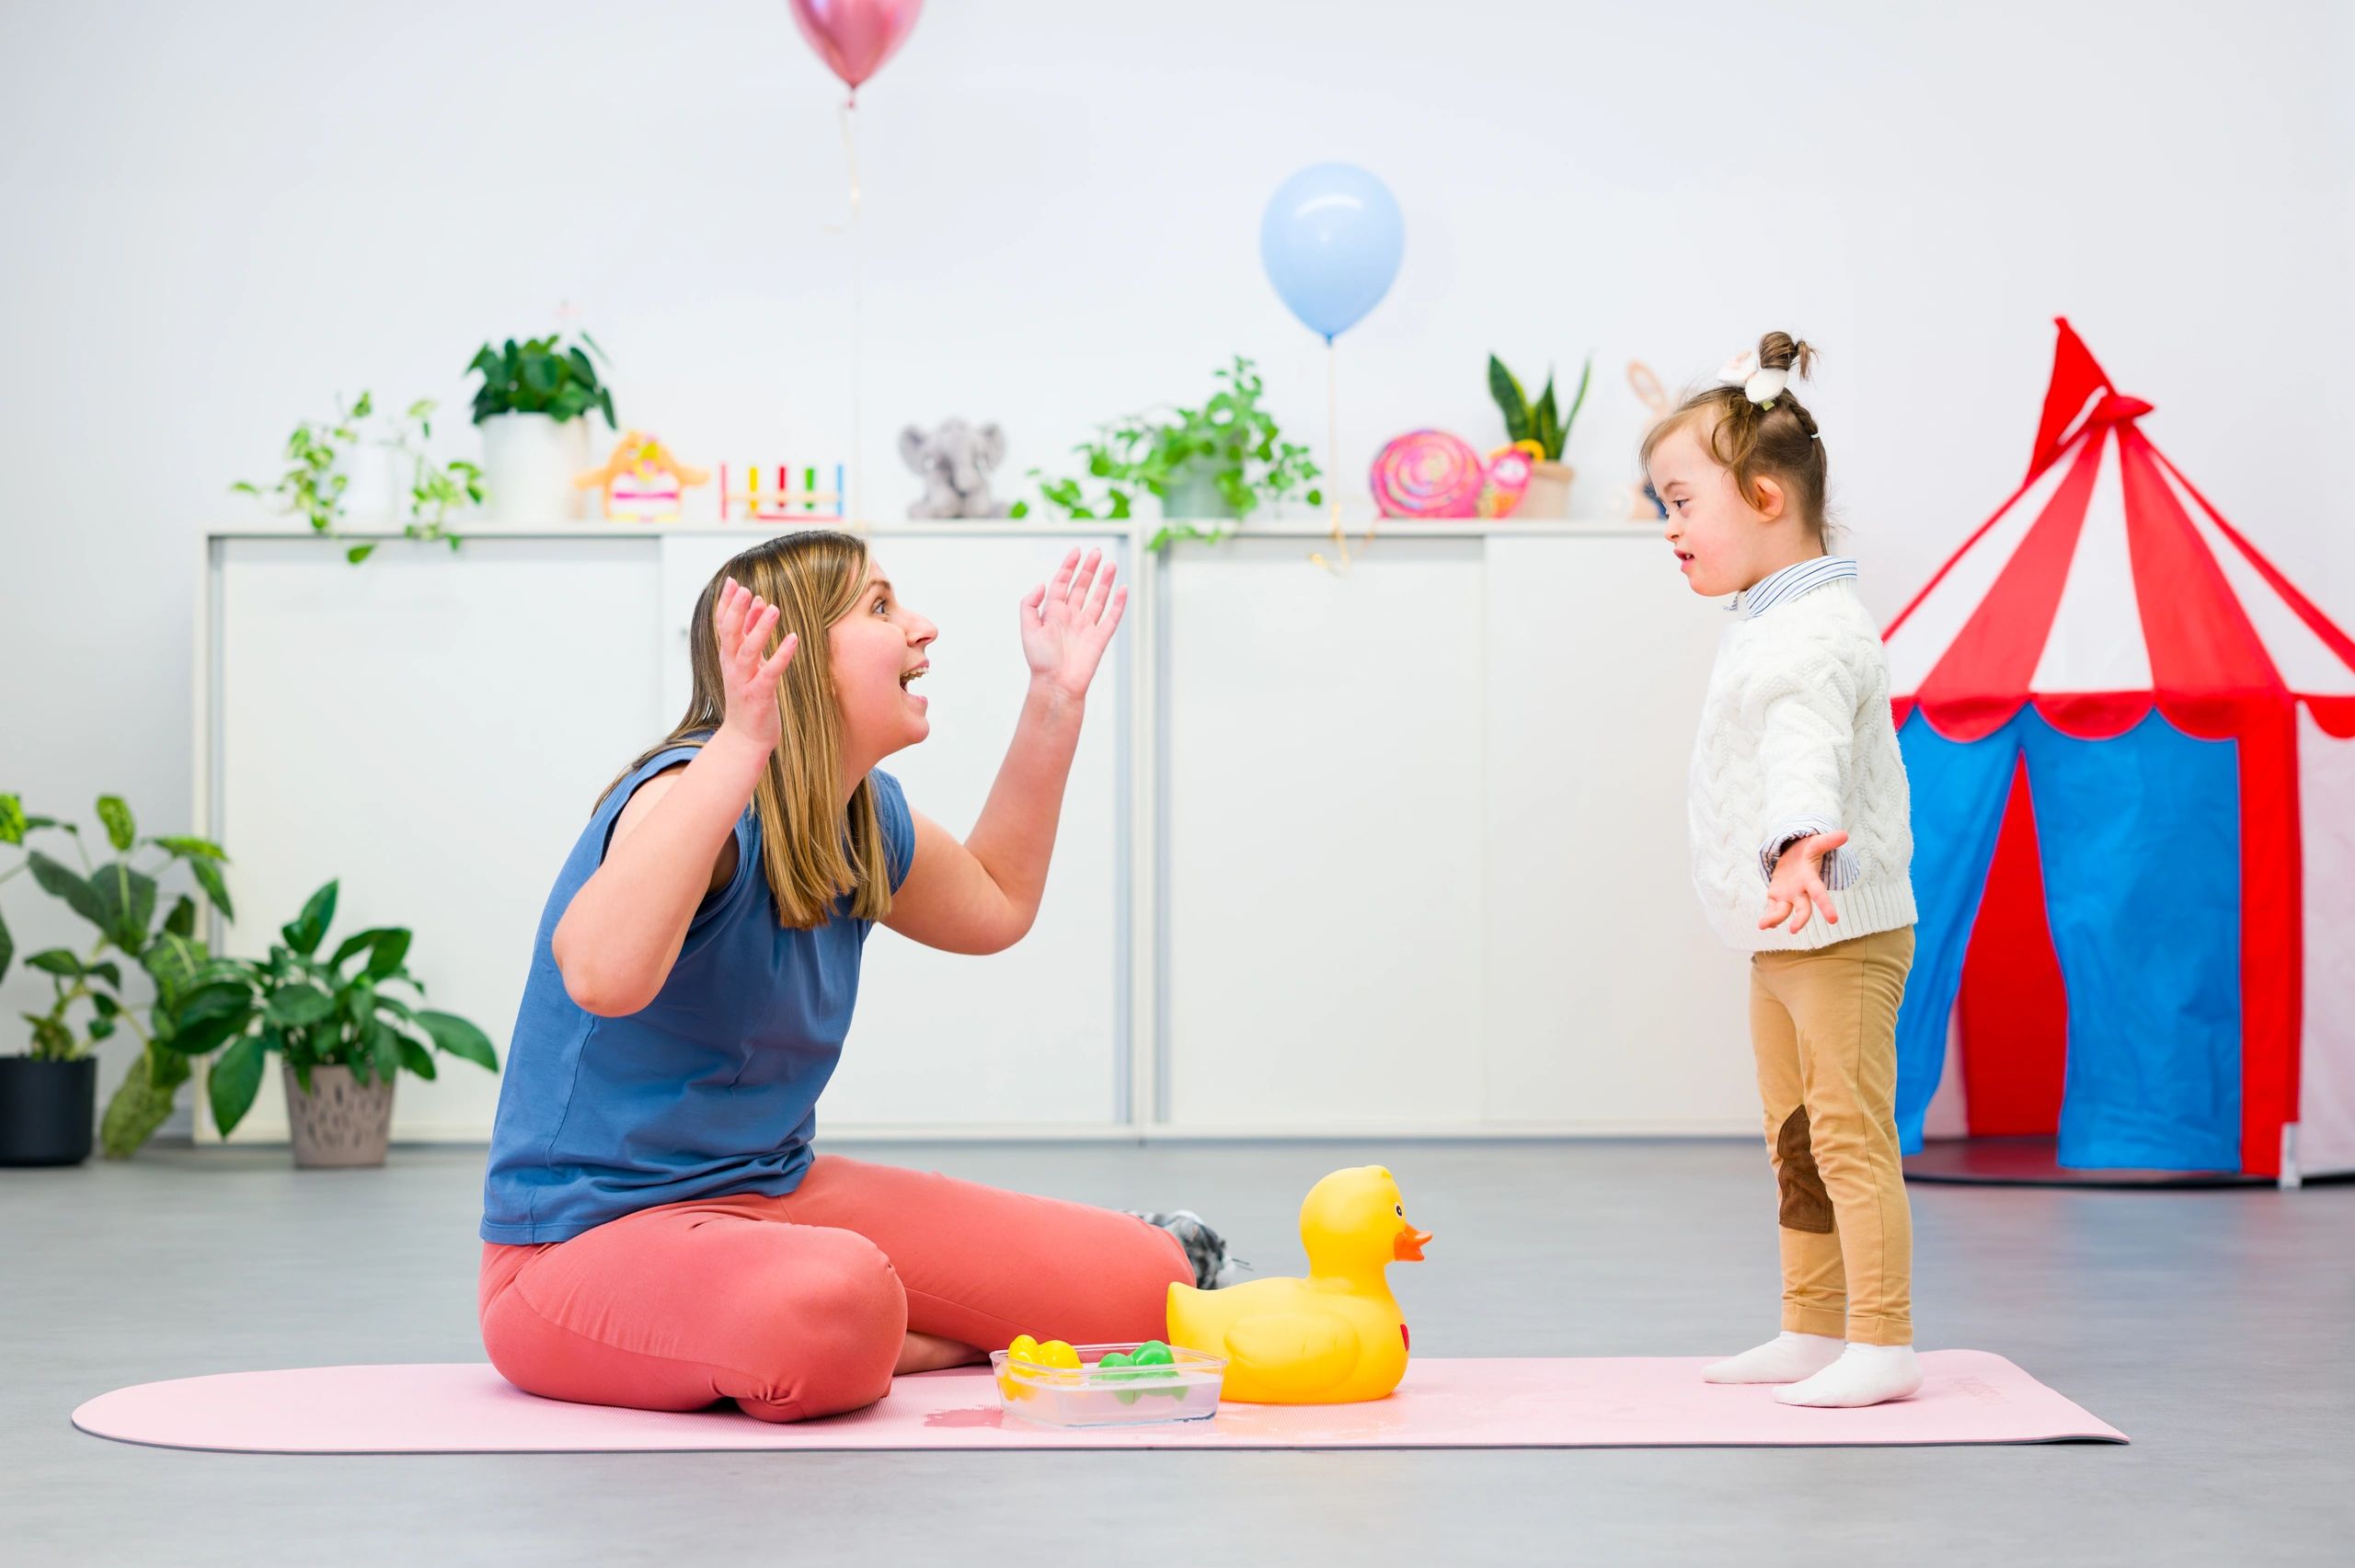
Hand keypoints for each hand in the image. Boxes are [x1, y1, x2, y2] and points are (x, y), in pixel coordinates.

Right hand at [713, 578, 797, 752]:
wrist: (746, 737)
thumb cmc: (749, 697)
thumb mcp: (749, 662)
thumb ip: (751, 633)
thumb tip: (759, 603)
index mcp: (728, 657)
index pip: (723, 626)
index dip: (726, 604)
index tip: (732, 581)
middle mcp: (732, 667)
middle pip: (730, 634)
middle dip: (736, 611)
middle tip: (744, 589)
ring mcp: (744, 682)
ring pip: (748, 651)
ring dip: (760, 629)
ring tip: (772, 608)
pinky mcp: (759, 695)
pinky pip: (771, 672)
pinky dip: (781, 655)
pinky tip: (793, 638)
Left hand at [1019, 547, 1125, 701]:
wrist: (1057, 684)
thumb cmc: (1041, 661)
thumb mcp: (1028, 629)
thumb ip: (1030, 604)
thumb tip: (1042, 583)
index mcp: (1053, 613)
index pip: (1062, 583)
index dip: (1069, 566)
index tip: (1077, 551)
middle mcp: (1071, 617)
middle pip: (1082, 587)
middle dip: (1089, 569)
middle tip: (1097, 552)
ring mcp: (1086, 627)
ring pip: (1098, 598)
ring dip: (1105, 581)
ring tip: (1111, 564)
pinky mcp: (1100, 638)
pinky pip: (1112, 617)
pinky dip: (1119, 604)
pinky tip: (1123, 590)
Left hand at [1760, 830, 1846, 934]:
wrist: (1794, 857)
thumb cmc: (1807, 852)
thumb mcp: (1815, 844)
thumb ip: (1828, 841)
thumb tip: (1844, 834)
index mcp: (1811, 881)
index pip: (1820, 894)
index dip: (1827, 907)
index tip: (1834, 920)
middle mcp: (1800, 892)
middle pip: (1803, 908)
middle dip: (1800, 919)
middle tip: (1794, 930)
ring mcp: (1787, 896)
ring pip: (1783, 911)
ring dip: (1775, 919)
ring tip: (1764, 925)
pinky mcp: (1775, 896)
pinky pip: (1771, 908)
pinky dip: (1768, 917)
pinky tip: (1765, 924)